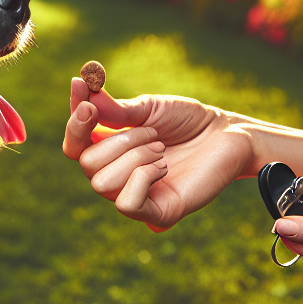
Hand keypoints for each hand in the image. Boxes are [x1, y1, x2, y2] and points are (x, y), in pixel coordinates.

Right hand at [62, 78, 252, 229]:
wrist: (228, 134)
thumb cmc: (187, 120)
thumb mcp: (147, 108)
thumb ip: (114, 109)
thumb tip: (82, 90)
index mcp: (110, 149)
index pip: (74, 144)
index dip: (75, 123)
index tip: (85, 93)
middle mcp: (117, 175)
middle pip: (85, 163)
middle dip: (119, 141)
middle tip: (153, 134)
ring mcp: (135, 196)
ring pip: (101, 183)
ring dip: (133, 156)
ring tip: (162, 149)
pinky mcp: (157, 213)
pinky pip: (126, 204)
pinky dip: (141, 179)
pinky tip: (163, 168)